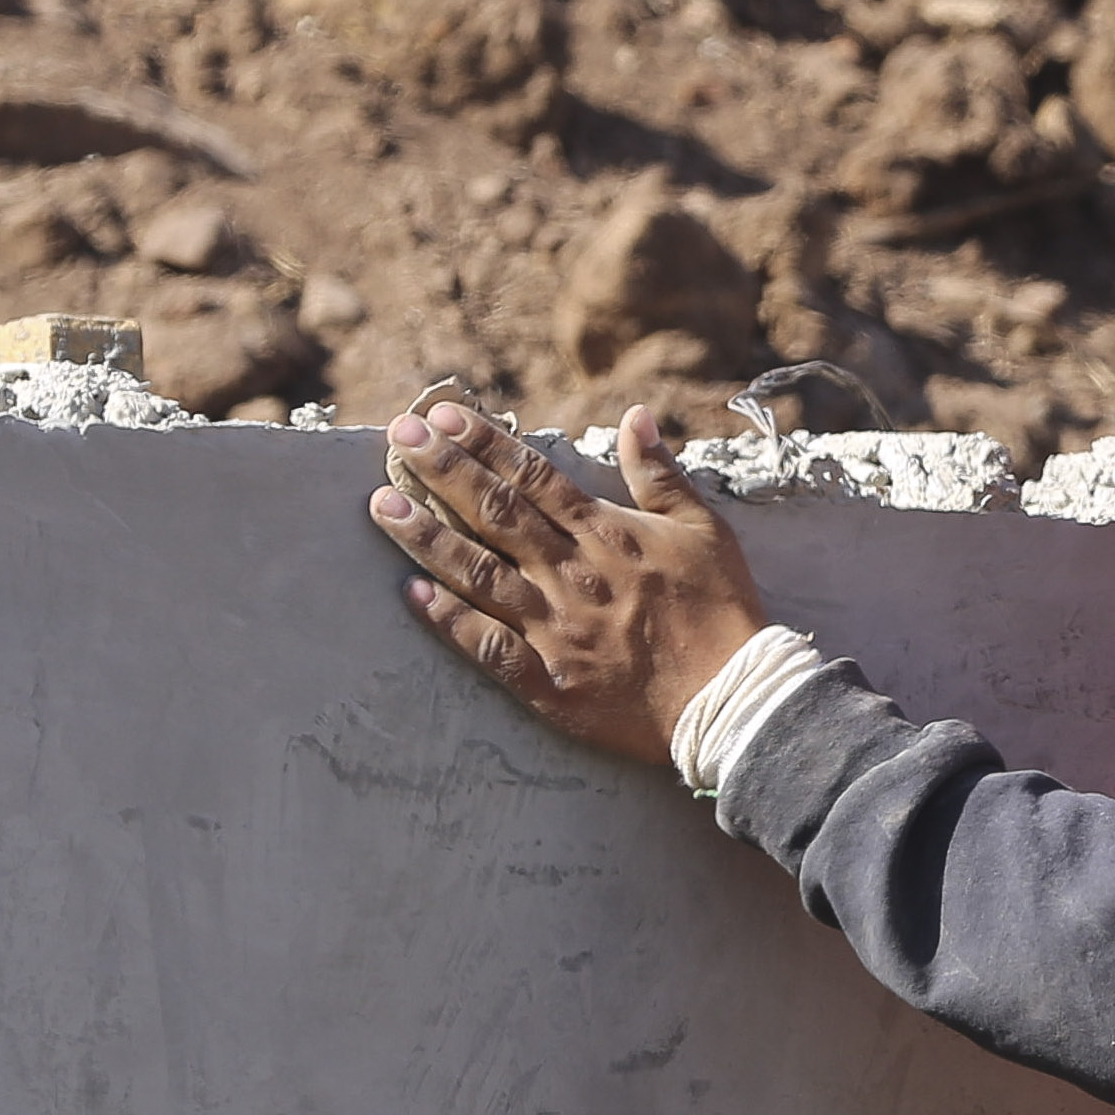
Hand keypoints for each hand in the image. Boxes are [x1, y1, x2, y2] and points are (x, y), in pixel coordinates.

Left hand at [372, 397, 770, 767]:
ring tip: (382, 504)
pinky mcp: (547, 679)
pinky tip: (410, 593)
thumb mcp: (705, 529)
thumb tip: (637, 416)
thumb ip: (661, 474)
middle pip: (495, 512)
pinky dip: (447, 619)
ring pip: (477, 572)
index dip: (484, 442)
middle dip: (442, 470)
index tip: (442, 415)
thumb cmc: (723, 610)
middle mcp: (571, 573)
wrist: (732, 699)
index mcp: (606, 534)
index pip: (533, 477)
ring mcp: (554, 627)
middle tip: (398, 437)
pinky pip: (486, 645)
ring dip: (426, 536)